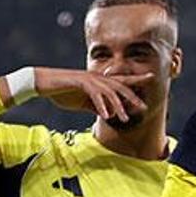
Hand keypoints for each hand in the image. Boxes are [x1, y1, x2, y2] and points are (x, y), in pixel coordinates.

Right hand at [32, 67, 149, 120]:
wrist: (43, 84)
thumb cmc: (63, 93)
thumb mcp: (84, 103)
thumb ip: (98, 107)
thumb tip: (109, 114)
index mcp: (100, 82)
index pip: (121, 81)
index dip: (137, 79)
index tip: (152, 77)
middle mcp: (97, 78)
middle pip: (120, 87)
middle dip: (133, 97)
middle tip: (144, 107)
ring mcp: (90, 79)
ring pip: (109, 93)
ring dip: (118, 107)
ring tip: (124, 119)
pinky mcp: (81, 83)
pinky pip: (95, 95)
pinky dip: (101, 106)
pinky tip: (106, 116)